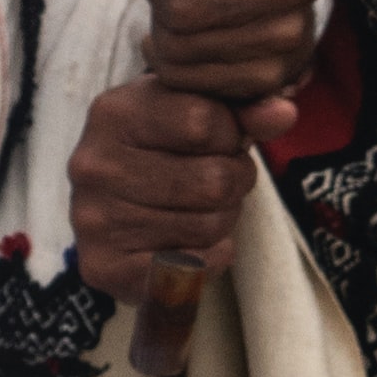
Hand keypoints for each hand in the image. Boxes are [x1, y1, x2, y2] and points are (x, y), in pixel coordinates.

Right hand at [71, 79, 260, 309]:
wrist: (110, 205)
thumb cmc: (160, 148)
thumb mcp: (194, 113)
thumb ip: (241, 110)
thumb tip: (282, 112)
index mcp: (113, 112)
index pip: (205, 121)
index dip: (231, 135)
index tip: (220, 140)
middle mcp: (93, 164)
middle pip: (213, 181)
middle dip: (234, 182)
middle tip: (221, 181)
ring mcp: (94, 219)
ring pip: (207, 226)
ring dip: (224, 220)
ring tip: (204, 208)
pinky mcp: (103, 267)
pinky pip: (192, 267)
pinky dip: (208, 257)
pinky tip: (190, 242)